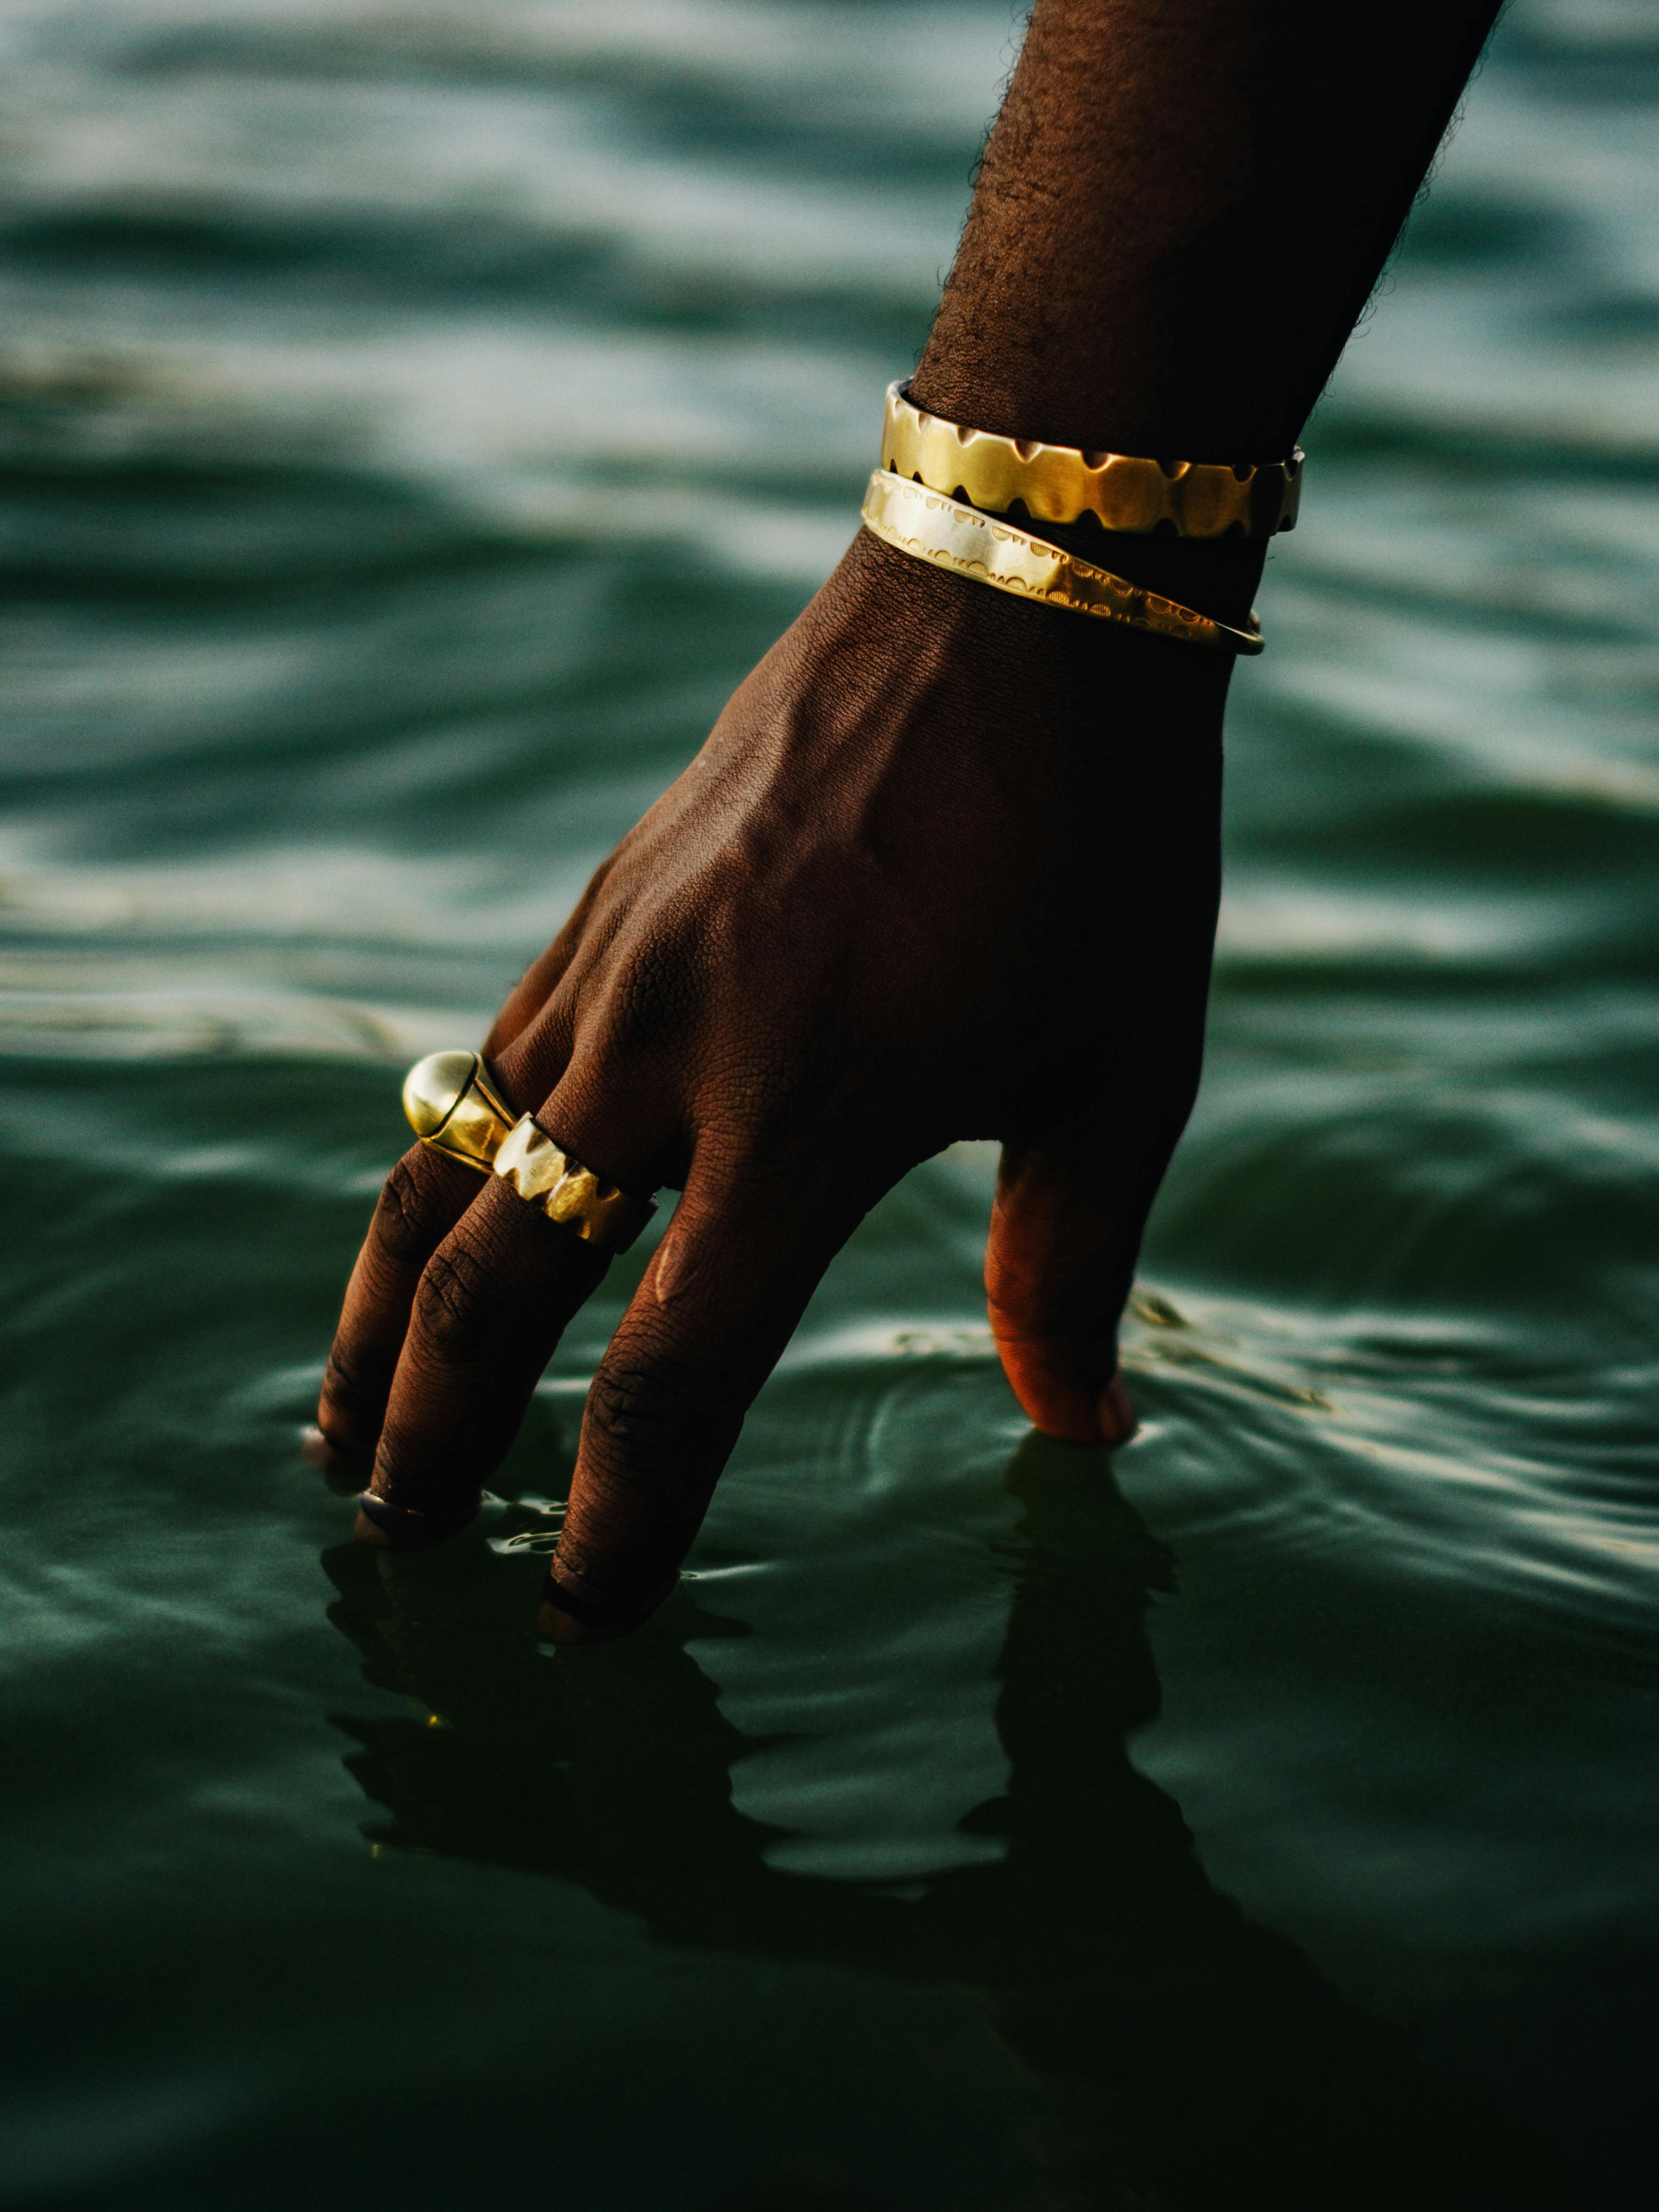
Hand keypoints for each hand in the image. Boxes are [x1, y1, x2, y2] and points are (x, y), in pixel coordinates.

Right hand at [309, 528, 1237, 1638]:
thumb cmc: (1098, 846)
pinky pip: (485, 1063)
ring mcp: (616, 964)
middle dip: (434, 1432)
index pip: (672, 1374)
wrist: (1016, 604)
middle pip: (496, 1286)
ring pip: (445, 1171)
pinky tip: (445, 1220)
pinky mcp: (603, 903)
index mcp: (815, 1116)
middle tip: (402, 1535)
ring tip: (347, 1422)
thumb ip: (1074, 1267)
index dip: (617, 1521)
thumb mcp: (1118, 1072)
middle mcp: (678, 1049)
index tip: (585, 1617)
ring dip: (385, 1314)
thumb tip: (1089, 1430)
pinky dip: (441, 1172)